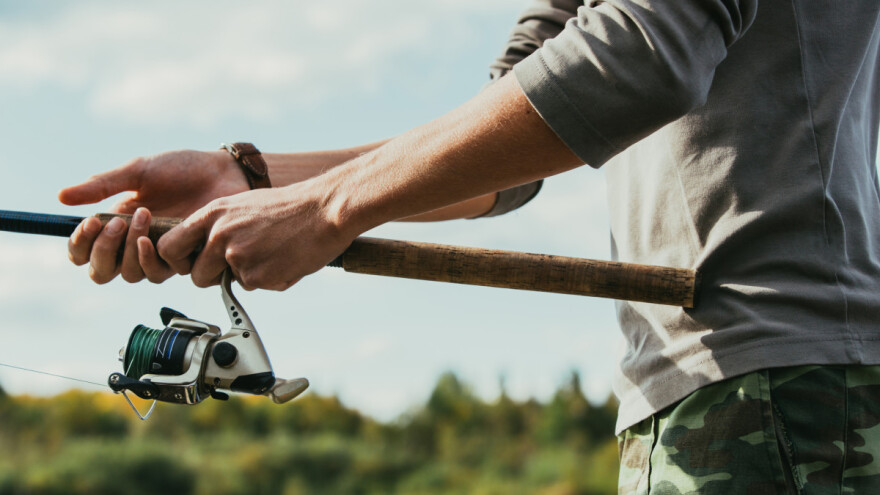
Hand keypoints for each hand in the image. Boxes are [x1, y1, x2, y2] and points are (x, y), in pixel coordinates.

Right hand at [60, 150, 248, 283]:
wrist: (223, 171)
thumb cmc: (182, 169)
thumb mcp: (138, 171)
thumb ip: (102, 185)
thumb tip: (61, 197)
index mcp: (117, 223)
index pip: (85, 252)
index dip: (80, 246)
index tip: (89, 224)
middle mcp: (135, 244)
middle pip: (103, 272)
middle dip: (104, 251)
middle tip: (115, 222)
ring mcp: (161, 253)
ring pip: (133, 275)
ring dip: (130, 250)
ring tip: (145, 216)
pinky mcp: (185, 259)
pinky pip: (162, 272)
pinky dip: (153, 256)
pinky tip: (158, 236)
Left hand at [157, 184, 353, 290]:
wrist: (324, 209)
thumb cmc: (290, 207)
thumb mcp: (243, 205)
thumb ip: (219, 227)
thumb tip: (207, 254)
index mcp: (212, 214)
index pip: (169, 247)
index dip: (181, 260)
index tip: (194, 262)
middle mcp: (219, 235)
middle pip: (197, 276)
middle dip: (215, 278)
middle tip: (241, 264)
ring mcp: (237, 257)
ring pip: (231, 283)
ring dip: (249, 276)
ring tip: (273, 253)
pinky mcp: (257, 276)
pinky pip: (256, 287)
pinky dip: (271, 279)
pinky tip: (286, 259)